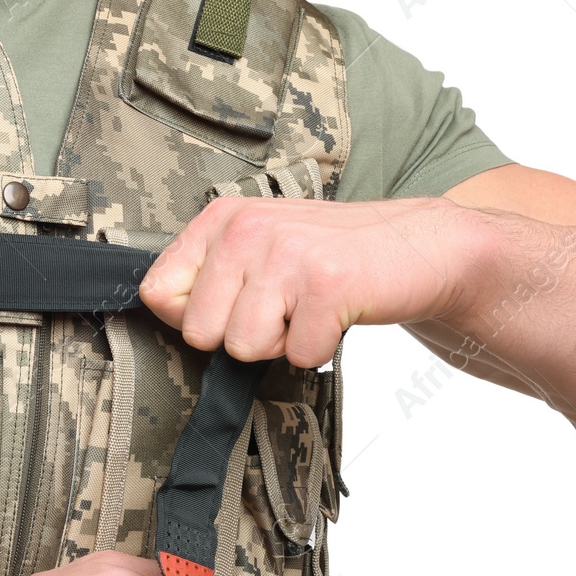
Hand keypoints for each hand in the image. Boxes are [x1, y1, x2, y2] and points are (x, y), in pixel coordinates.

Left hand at [138, 195, 480, 367]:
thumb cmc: (333, 256)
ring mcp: (286, 253)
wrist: (418, 246)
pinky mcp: (326, 284)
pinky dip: (320, 349)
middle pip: (199, 332)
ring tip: (309, 309)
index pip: (156, 292)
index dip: (191, 320)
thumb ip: (209, 276)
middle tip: (285, 309)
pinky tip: (336, 314)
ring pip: (243, 348)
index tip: (230, 310)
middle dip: (244, 337)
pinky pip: (297, 356)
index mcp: (222, 219)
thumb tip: (159, 313)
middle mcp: (247, 229)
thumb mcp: (259, 249)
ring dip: (283, 344)